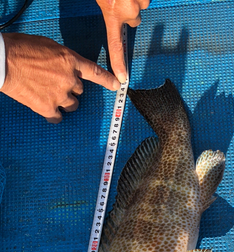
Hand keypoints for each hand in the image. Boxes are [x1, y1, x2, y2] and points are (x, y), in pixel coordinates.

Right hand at [1, 33, 120, 122]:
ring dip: (64, 102)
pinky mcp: (48, 107)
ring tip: (49, 94)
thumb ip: (62, 59)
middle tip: (54, 84)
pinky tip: (45, 108)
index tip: (117, 85)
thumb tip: (64, 68)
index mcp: (70, 60)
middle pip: (80, 91)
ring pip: (72, 106)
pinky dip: (52, 115)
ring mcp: (60, 95)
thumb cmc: (20, 49)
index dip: (107, 80)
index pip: (95, 72)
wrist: (3, 62)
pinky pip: (57, 118)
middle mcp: (69, 79)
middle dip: (70, 89)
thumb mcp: (47, 46)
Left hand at [96, 0, 149, 81]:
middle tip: (120, 0)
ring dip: (132, 0)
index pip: (116, 45)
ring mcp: (140, 2)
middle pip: (134, 20)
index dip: (119, 63)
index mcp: (113, 13)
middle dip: (128, 11)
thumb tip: (109, 12)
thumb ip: (105, 7)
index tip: (122, 77)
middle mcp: (129, 11)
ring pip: (140, 7)